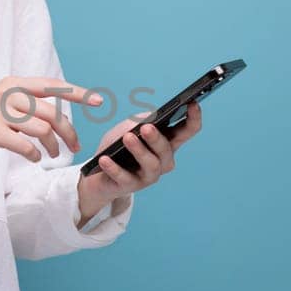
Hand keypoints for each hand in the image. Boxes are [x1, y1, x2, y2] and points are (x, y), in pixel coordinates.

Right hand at [0, 76, 105, 164]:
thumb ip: (22, 107)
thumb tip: (52, 119)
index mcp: (11, 85)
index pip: (52, 85)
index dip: (77, 92)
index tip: (99, 101)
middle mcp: (6, 94)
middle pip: (51, 112)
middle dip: (68, 132)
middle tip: (73, 147)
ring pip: (41, 128)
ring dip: (52, 146)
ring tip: (50, 155)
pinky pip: (22, 144)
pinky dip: (33, 153)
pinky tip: (33, 158)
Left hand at [77, 102, 203, 222]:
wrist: (97, 172)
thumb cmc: (118, 146)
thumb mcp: (127, 128)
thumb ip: (140, 121)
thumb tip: (149, 119)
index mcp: (168, 143)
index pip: (187, 130)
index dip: (193, 118)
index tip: (193, 103)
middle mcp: (163, 161)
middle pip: (166, 149)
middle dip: (157, 138)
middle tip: (146, 127)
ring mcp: (148, 176)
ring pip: (151, 165)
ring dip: (139, 150)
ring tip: (127, 138)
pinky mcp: (130, 187)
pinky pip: (124, 177)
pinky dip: (114, 168)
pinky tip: (105, 159)